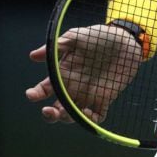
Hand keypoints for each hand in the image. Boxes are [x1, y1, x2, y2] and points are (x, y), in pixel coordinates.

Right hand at [25, 24, 142, 123]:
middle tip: (48, 111)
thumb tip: (33, 55)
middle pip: (56, 108)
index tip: (32, 95)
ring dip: (67, 118)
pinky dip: (91, 120)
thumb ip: (57, 46)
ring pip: (73, 115)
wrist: (125, 40)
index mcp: (63, 74)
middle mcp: (73, 87)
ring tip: (65, 113)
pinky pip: (96, 116)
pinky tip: (87, 113)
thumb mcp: (76, 37)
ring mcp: (88, 94)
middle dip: (49, 115)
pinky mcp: (104, 98)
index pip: (44, 89)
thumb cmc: (97, 36)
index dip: (36, 94)